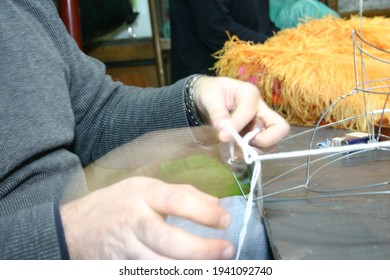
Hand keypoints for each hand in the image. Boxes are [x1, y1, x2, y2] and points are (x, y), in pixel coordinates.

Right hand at [60, 176, 233, 258]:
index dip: (204, 212)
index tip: (225, 220)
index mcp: (142, 194)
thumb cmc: (117, 203)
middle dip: (203, 249)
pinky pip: (148, 274)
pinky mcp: (119, 268)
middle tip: (227, 250)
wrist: (75, 228)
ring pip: (161, 265)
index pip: (177, 200)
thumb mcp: (145, 187)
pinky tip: (190, 271)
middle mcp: (134, 221)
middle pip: (170, 241)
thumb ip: (183, 193)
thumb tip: (216, 205)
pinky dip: (171, 274)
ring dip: (191, 269)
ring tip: (215, 267)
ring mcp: (125, 248)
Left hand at [193, 76, 289, 148]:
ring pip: (272, 142)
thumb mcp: (210, 97)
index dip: (237, 125)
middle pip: (280, 128)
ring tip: (236, 147)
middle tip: (244, 144)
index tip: (222, 136)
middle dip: (265, 141)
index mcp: (250, 94)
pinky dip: (249, 153)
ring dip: (256, 149)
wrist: (210, 96)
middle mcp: (261, 109)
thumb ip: (217, 112)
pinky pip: (260, 149)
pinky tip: (235, 150)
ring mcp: (261, 124)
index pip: (250, 111)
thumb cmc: (211, 92)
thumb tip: (223, 129)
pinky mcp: (256, 135)